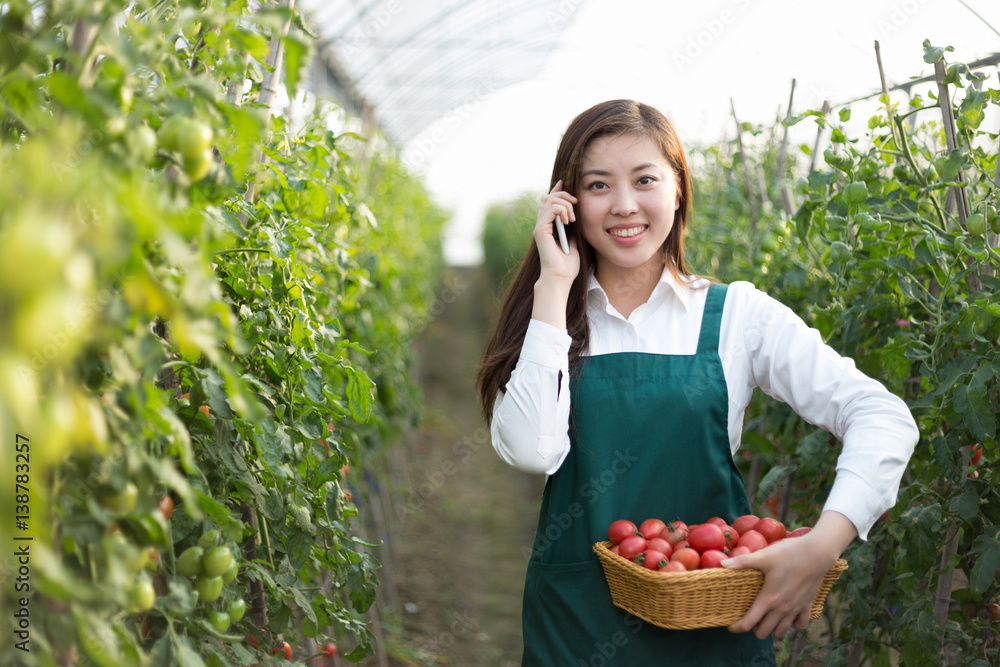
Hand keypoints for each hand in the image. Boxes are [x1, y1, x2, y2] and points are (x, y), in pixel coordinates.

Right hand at [531, 181, 579, 329]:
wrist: (560, 279)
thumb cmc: (567, 267)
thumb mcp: (574, 245)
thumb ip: (573, 233)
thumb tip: (577, 224)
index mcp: (549, 227)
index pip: (549, 203)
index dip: (557, 190)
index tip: (565, 182)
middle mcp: (542, 225)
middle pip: (548, 198)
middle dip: (563, 194)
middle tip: (576, 201)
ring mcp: (540, 227)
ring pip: (548, 200)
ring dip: (563, 202)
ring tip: (573, 215)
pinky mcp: (541, 231)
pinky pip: (549, 210)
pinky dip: (561, 210)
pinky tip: (570, 220)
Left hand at [724, 511, 855, 638]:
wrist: (818, 553)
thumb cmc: (789, 553)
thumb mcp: (764, 556)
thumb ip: (742, 562)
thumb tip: (721, 565)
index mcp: (768, 599)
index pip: (748, 623)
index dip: (736, 628)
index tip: (730, 626)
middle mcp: (782, 608)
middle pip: (764, 632)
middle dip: (754, 629)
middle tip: (749, 618)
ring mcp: (795, 609)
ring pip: (781, 631)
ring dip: (772, 628)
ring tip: (766, 618)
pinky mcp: (807, 605)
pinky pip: (800, 624)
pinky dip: (793, 624)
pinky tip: (787, 615)